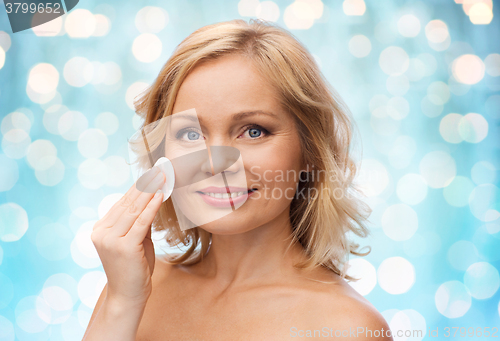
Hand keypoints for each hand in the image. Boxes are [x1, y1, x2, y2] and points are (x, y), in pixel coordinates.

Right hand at [91, 166, 164, 305]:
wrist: (128, 296)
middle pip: (127, 204)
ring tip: (161, 178)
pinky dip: (152, 207)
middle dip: (145, 185)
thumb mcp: (136, 240)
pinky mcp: (123, 246)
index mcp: (101, 229)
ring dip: (149, 192)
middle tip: (159, 170)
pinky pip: (141, 222)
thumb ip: (140, 222)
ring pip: (133, 210)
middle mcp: (102, 232)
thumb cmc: (134, 269)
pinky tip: (160, 196)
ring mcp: (110, 239)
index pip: (122, 204)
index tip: (150, 173)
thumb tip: (152, 199)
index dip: (138, 187)